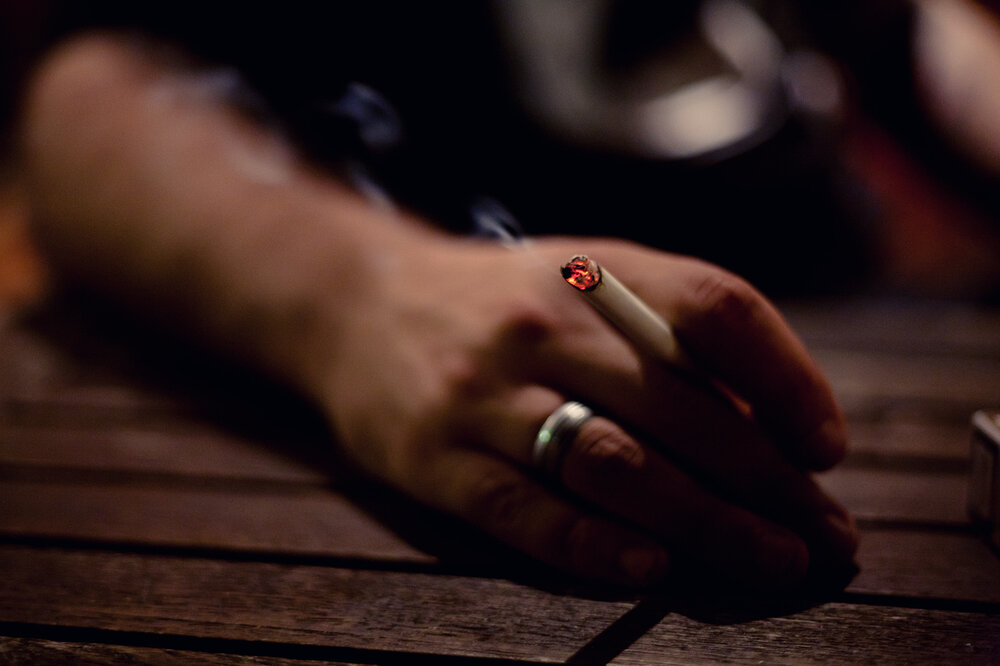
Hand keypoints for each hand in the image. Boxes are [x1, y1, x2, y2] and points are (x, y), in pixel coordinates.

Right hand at [311, 233, 856, 588]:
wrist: (361, 302)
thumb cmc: (505, 302)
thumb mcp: (584, 278)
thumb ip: (668, 334)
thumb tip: (771, 429)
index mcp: (595, 270)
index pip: (714, 308)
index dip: (788, 378)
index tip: (826, 450)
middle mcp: (543, 323)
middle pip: (678, 403)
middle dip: (766, 480)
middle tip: (824, 540)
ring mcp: (483, 391)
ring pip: (611, 460)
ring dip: (704, 521)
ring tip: (770, 562)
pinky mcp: (432, 455)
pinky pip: (518, 506)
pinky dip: (590, 543)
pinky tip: (650, 570)